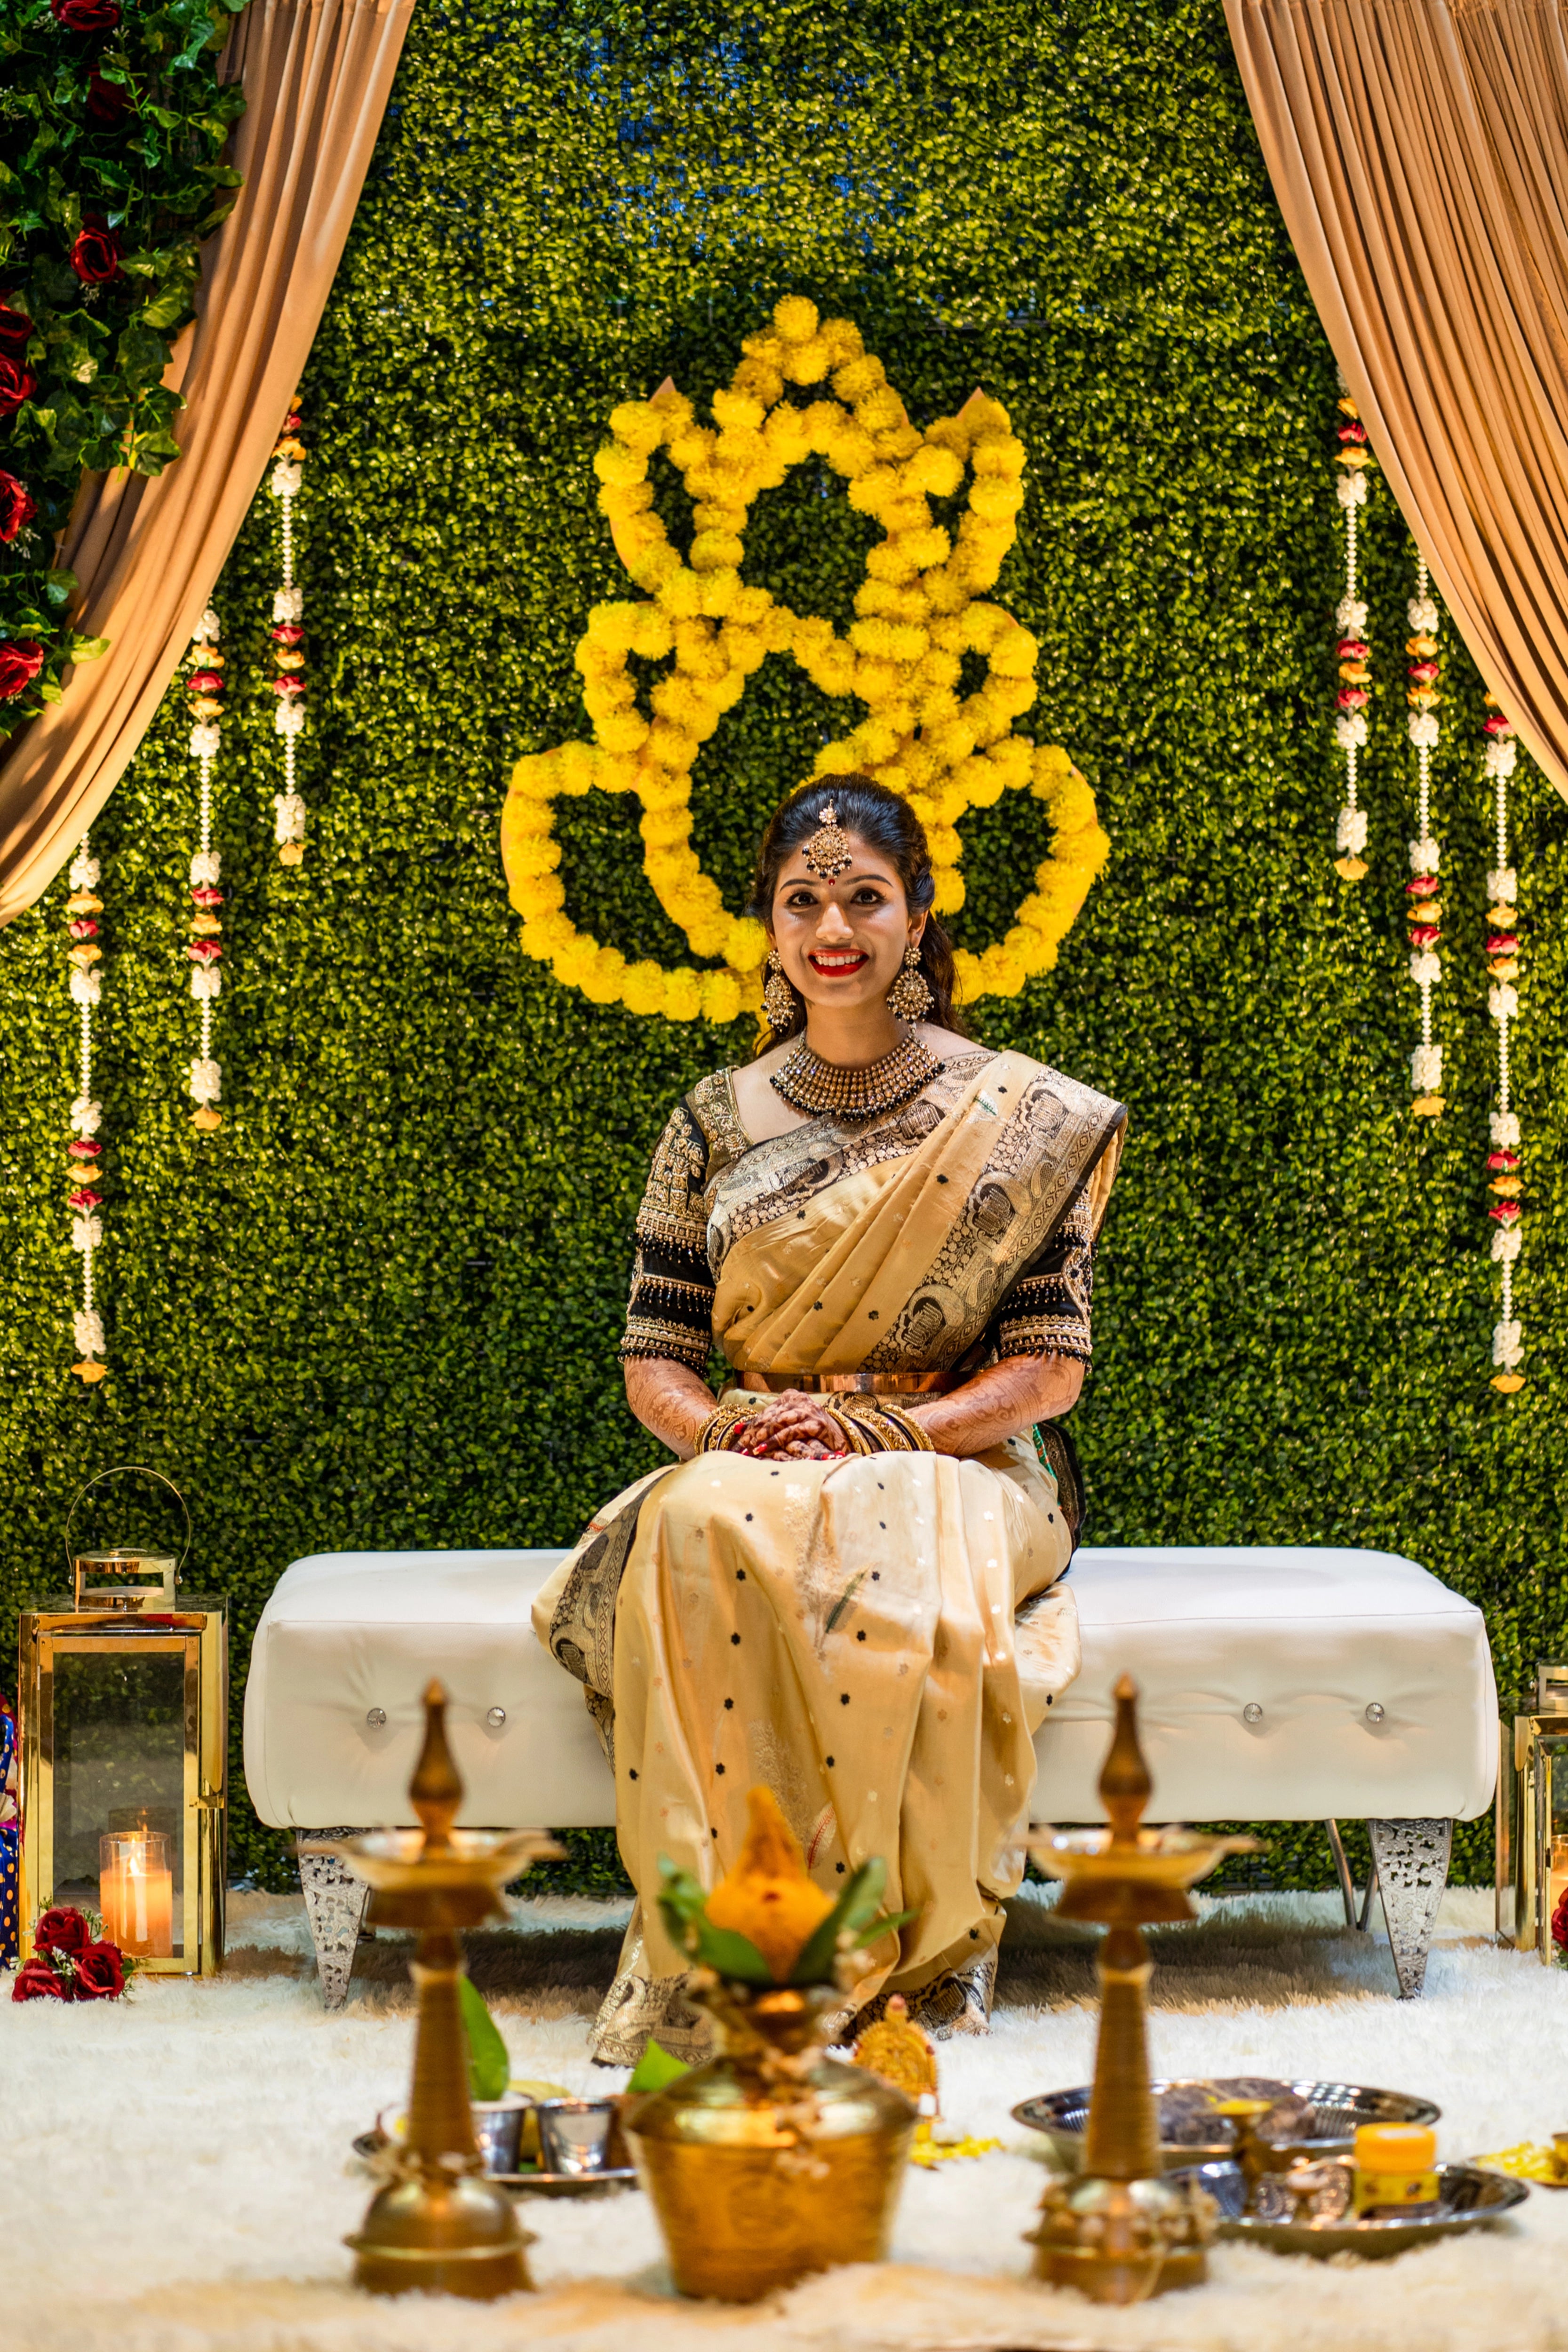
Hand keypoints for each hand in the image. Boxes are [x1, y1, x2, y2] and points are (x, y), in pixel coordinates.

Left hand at [725, 1389, 846, 1459]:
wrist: (841, 1438)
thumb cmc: (811, 1432)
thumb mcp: (788, 1425)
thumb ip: (766, 1425)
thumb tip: (737, 1429)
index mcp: (791, 1397)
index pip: (767, 1412)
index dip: (751, 1427)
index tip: (740, 1440)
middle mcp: (800, 1400)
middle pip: (771, 1416)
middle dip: (755, 1433)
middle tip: (742, 1446)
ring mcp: (809, 1411)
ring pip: (780, 1422)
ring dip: (765, 1436)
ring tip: (753, 1448)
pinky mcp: (817, 1424)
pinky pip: (793, 1432)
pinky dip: (778, 1441)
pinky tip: (767, 1448)